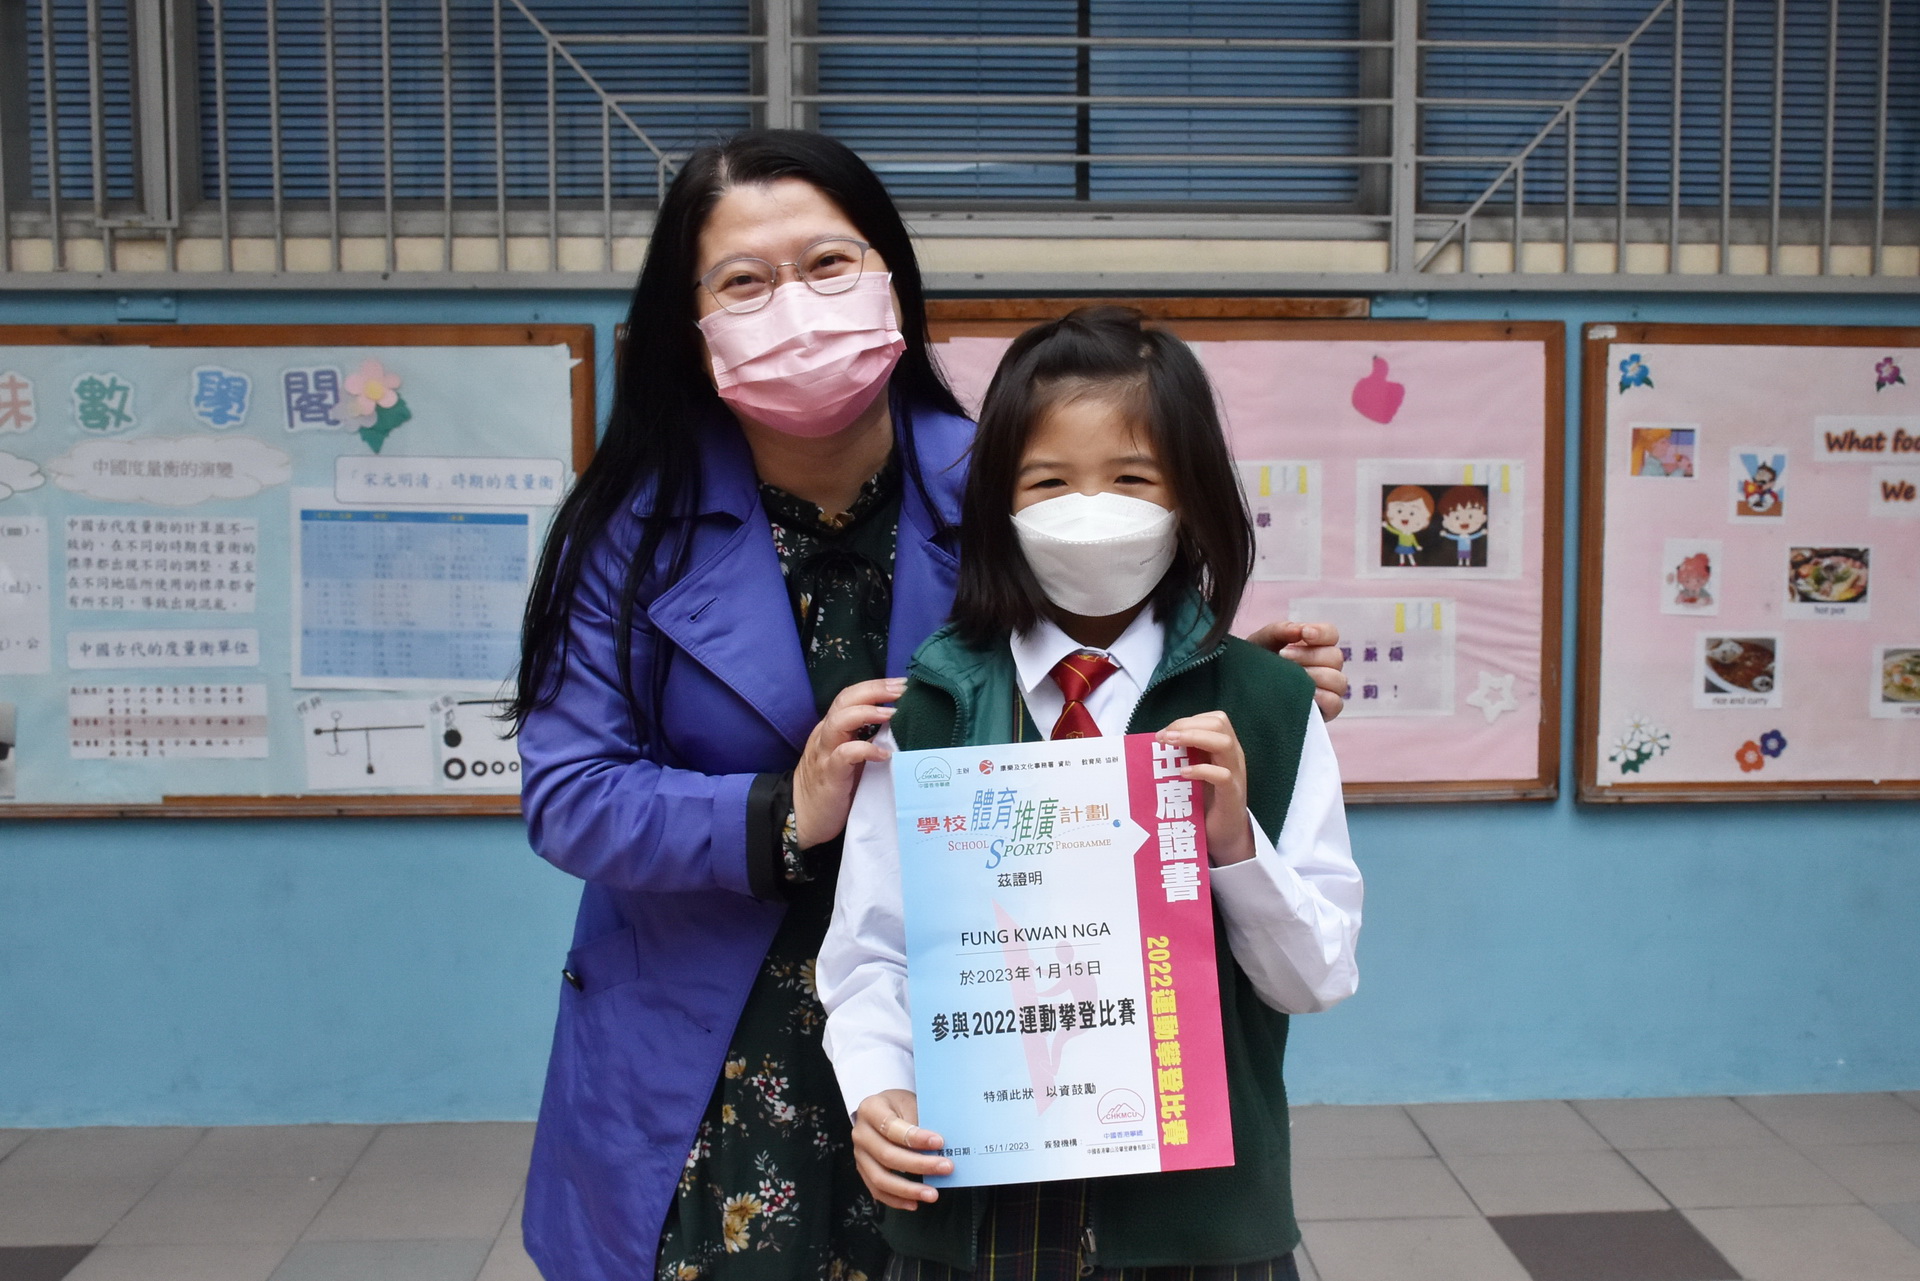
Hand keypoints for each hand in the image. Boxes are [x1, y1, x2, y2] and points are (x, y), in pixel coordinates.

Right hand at [792, 677, 905, 848]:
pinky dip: (865, 750)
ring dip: (867, 712)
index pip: (850, 696)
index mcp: (832, 729)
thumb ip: (867, 741)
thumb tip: (901, 729)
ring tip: (892, 713)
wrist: (802, 819)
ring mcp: (824, 754)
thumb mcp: (851, 760)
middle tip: (902, 689)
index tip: (902, 684)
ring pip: (839, 721)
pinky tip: (885, 754)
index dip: (874, 687)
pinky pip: (844, 755)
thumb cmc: (832, 789)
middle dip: (875, 690)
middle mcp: (825, 736)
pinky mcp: (829, 775)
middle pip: (845, 700)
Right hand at [852, 1090, 950, 1210]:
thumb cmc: (901, 1106)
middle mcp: (860, 1133)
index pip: (892, 1127)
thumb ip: (921, 1123)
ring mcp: (860, 1154)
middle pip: (887, 1155)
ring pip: (881, 1178)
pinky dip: (896, 1200)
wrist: (885, 1110)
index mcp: (871, 1109)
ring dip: (908, 1189)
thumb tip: (943, 1148)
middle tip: (946, 1168)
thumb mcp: (910, 1103)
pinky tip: (915, 1203)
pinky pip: (877, 1191)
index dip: (915, 1138)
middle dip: (919, 1164)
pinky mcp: (864, 1171)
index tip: (940, 1142)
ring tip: (932, 1194)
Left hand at [1155, 711, 1254, 866]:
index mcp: (1224, 749)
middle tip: (1162, 737)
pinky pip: (1223, 776)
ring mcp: (1236, 775)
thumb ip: (1183, 758)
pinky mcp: (1232, 796)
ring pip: (1224, 743)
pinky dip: (1202, 770)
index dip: (1187, 720)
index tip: (1164, 732)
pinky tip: (1183, 773)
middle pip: (1220, 723)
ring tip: (1169, 744)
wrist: (1225, 837)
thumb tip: (1154, 744)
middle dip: (1187, 725)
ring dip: (1193, 738)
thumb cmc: (1205, 803)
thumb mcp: (1193, 774)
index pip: (1214, 719)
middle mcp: (1233, 757)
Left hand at [1245, 620, 1347, 721]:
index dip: (1321, 633)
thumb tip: (1299, 630)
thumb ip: (1281, 630)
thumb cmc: (1257, 663)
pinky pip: (1336, 703)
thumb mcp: (1263, 641)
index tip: (1303, 634)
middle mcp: (1326, 666)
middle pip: (1335, 656)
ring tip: (1289, 678)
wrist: (1241, 691)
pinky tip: (1303, 694)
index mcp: (1315, 646)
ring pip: (1338, 680)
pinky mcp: (1326, 711)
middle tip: (1283, 656)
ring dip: (1314, 676)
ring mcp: (1328, 689)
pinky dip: (1322, 697)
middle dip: (1308, 655)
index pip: (1331, 634)